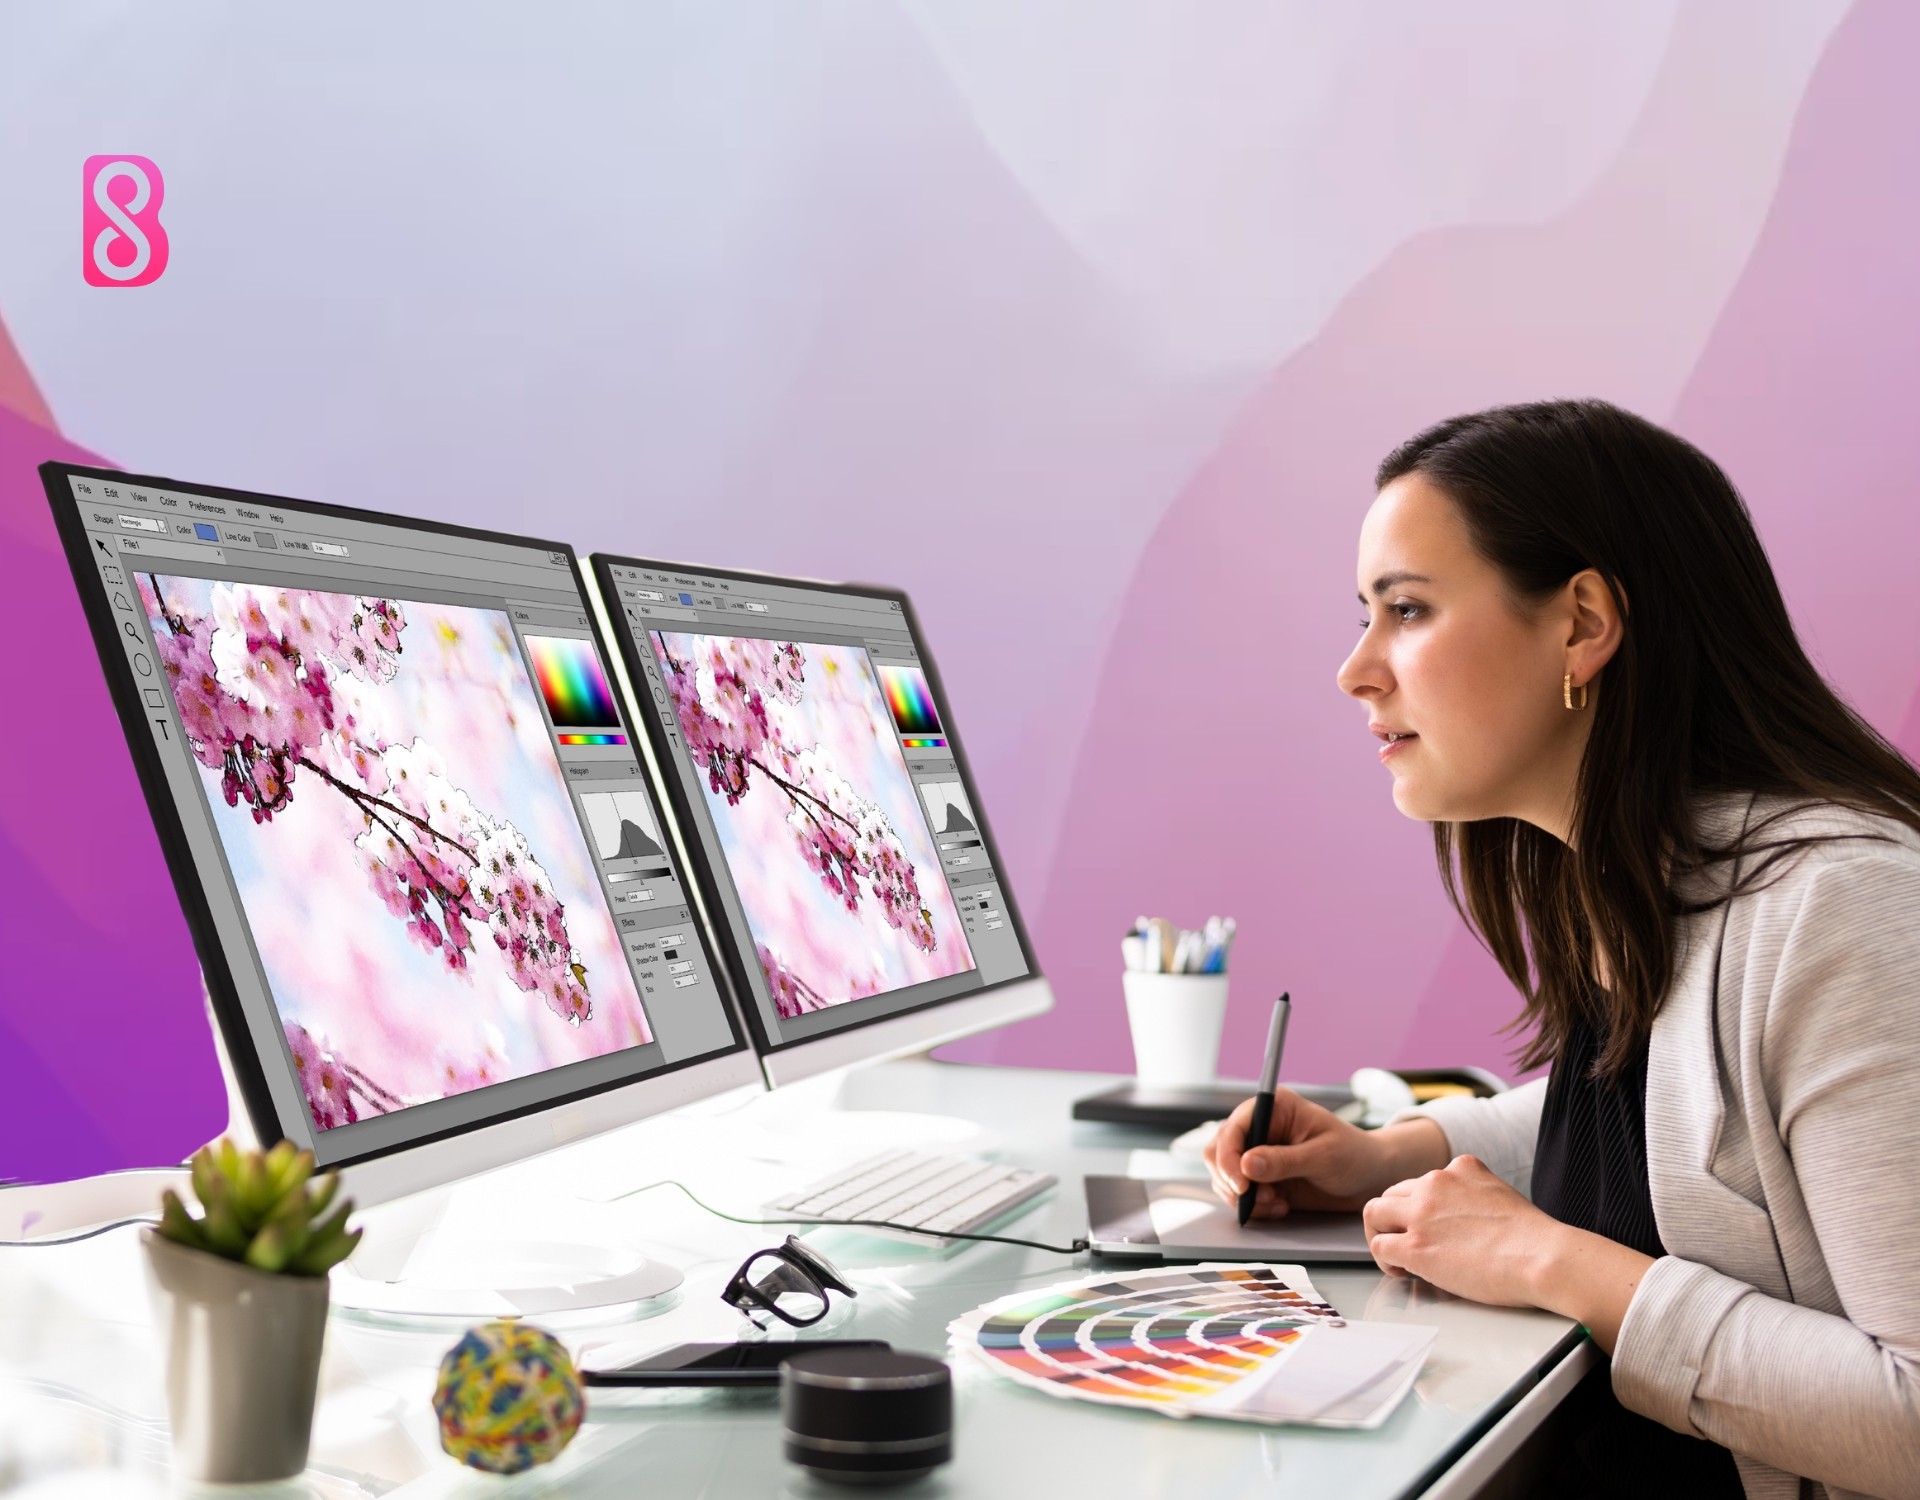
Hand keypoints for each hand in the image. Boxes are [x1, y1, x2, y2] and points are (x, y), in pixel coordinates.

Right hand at [1204, 1088, 1443, 1218]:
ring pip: (1224, 1175)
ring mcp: (1258, 1154)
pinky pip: (1240, 1195)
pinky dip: (1254, 1207)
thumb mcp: (1323, 1156)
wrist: (1369, 1178)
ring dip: (1243, 1196)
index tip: (1241, 1183)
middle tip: (1256, 1199)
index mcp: (1273, 1108)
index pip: (1234, 1127)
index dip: (1229, 1155)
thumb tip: (1246, 1164)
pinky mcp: (1261, 1178)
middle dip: (1232, 1179)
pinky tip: (1281, 1207)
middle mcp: (1259, 1128)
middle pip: (1219, 1151)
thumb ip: (1284, 1161)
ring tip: (1276, 1203)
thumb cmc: (1353, 1154)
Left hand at [1363, 1154, 1567, 1306]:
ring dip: (1383, 1234)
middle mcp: (1436, 1183)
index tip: (1430, 1227)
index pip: (1423, 1182)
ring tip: (1398, 1256)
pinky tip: (1404, 1271)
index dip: (1421, 1208)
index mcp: (1460, 1169)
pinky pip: (1379, 1245)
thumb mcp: (1501, 1195)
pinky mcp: (1415, 1246)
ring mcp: (1422, 1214)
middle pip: (1393, 1194)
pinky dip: (1385, 1259)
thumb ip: (1473, 1197)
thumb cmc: (1534, 1241)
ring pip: (1375, 1213)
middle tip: (1409, 1242)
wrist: (1544, 1258)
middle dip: (1397, 1219)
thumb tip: (1462, 1220)